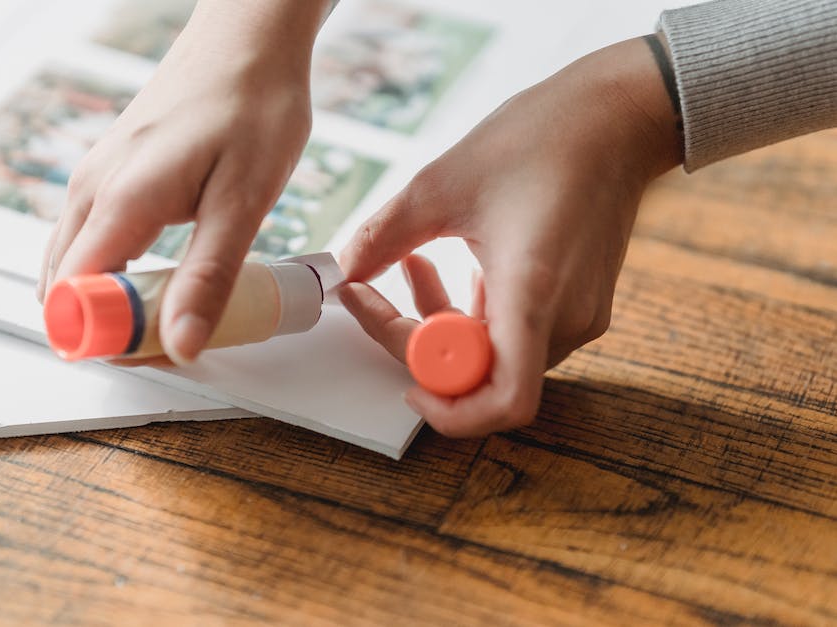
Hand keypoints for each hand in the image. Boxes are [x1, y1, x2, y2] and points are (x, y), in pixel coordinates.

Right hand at [39, 0, 332, 364]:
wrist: (248, 42)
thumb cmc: (252, 106)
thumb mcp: (244, 200)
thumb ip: (209, 276)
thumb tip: (182, 343)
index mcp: (120, 202)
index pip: (76, 299)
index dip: (108, 340)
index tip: (159, 354)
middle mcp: (92, 193)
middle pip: (66, 288)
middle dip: (110, 329)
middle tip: (173, 341)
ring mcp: (96, 182)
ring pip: (76, 266)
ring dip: (114, 304)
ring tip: (175, 313)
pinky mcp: (112, 177)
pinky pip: (93, 242)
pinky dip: (117, 274)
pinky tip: (164, 278)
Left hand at [340, 36, 682, 437]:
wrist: (617, 116)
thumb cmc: (541, 139)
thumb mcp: (441, 183)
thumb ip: (384, 235)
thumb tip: (346, 270)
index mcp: (534, 294)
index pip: (502, 402)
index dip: (449, 413)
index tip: (406, 386)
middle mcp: (566, 318)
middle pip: (483, 375)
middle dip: (421, 343)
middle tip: (377, 294)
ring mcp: (579, 314)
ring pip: (497, 353)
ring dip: (443, 323)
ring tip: (411, 263)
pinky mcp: (581, 301)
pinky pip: (519, 331)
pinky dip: (476, 312)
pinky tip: (454, 265)